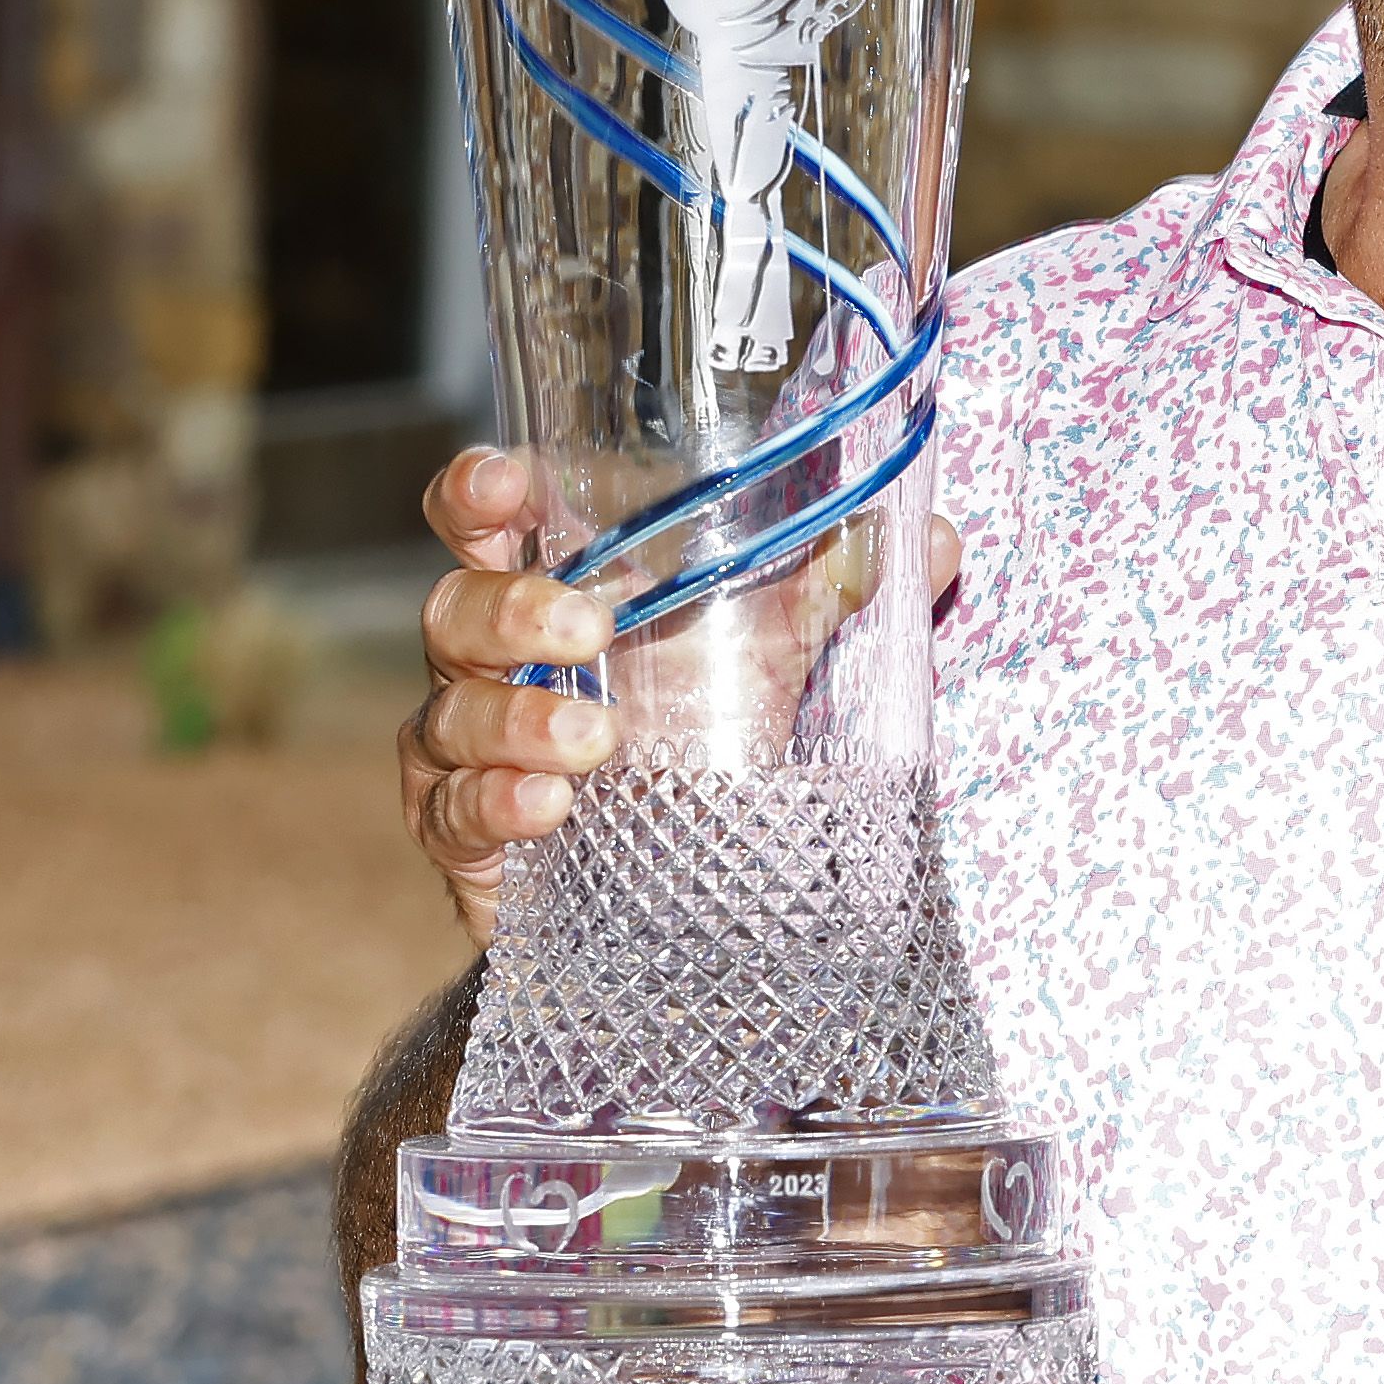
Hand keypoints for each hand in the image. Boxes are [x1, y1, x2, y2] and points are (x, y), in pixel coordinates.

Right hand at [397, 447, 961, 941]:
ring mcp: (467, 754)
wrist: (674, 902)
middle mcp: (495, 667)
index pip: (484, 525)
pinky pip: (453, 814)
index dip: (477, 492)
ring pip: (449, 716)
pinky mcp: (465, 841)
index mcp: (554, 598)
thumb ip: (837, 595)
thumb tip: (934, 536)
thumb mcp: (777, 663)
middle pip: (455, 611)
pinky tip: (548, 809)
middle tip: (586, 626)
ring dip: (516, 722)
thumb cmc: (705, 746)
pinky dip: (497, 805)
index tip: (509, 481)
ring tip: (593, 742)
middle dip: (511, 609)